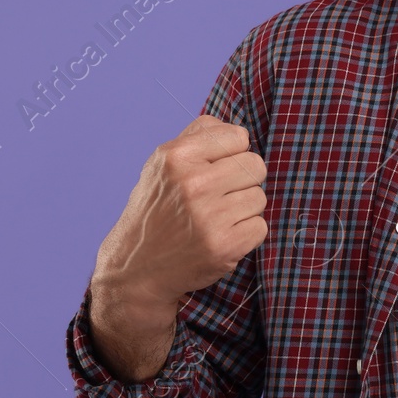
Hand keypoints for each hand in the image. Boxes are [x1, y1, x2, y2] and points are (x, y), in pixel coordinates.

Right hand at [92, 113, 268, 313]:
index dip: (232, 152)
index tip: (216, 168)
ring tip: (215, 218)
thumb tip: (236, 129)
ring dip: (243, 208)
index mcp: (177, 156)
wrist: (137, 268)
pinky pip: (260, 226)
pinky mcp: (224, 246)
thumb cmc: (156, 209)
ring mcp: (210, 217)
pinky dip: (245, 234)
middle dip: (242, 180)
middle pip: (255, 165)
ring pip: (259, 197)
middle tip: (218, 196)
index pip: (239, 136)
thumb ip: (197, 136)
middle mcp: (194, 184)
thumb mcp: (162, 164)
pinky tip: (220, 236)